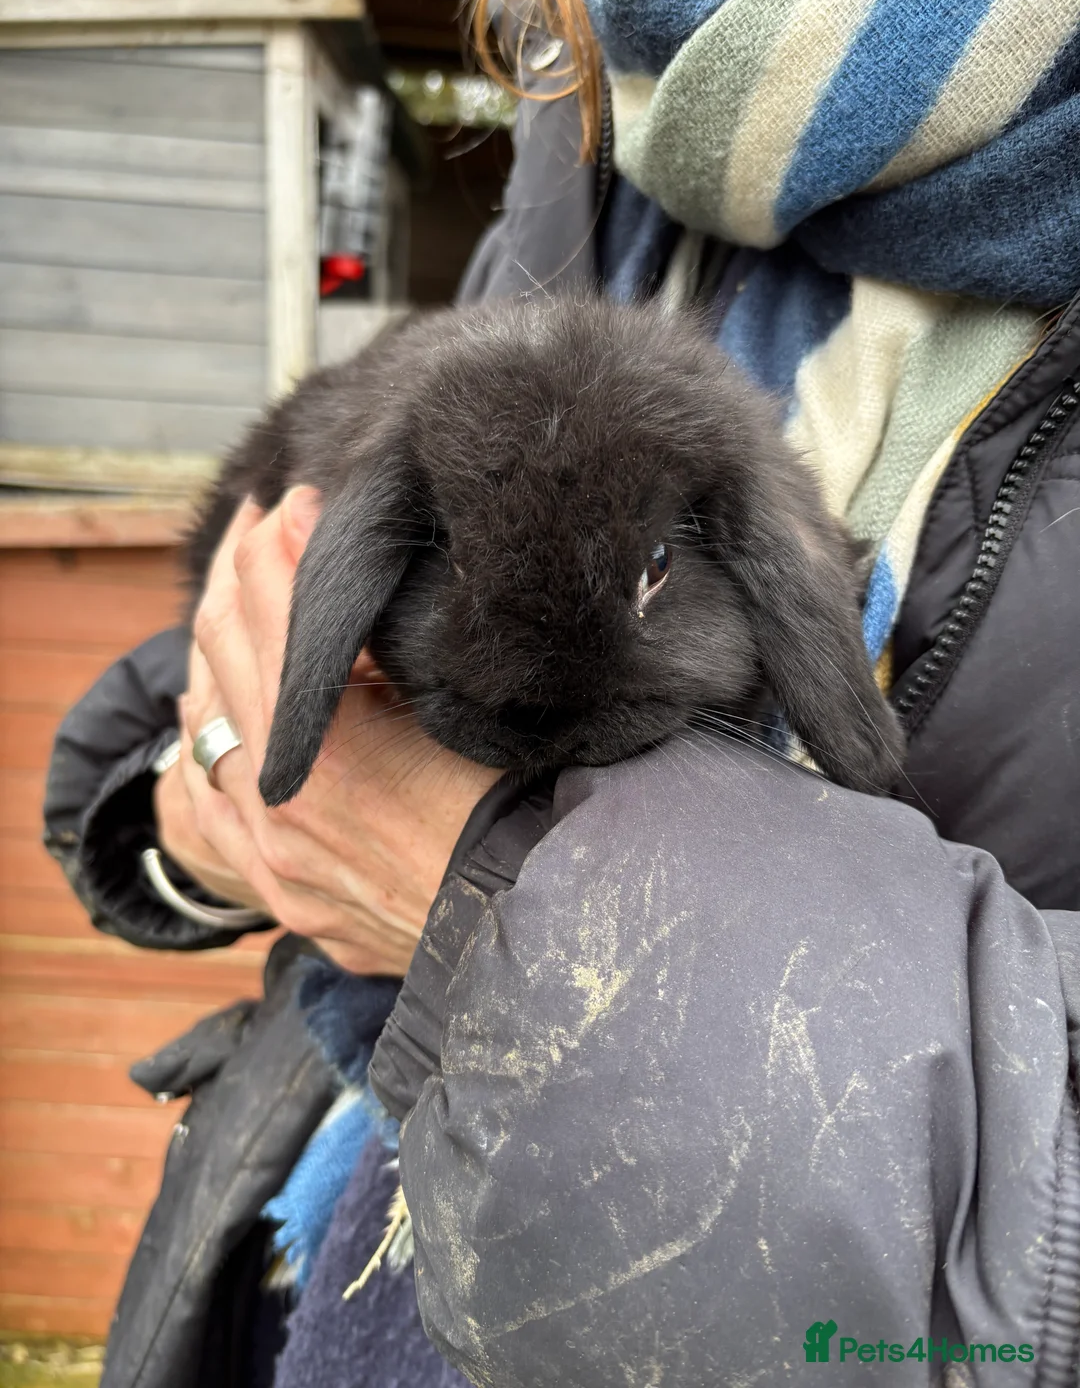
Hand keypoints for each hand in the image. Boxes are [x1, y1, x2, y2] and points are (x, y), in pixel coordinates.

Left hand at [157, 490, 500, 973]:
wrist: (545, 933)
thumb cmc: (530, 814)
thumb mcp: (467, 710)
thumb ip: (394, 639)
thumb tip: (362, 563)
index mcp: (331, 751)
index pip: (271, 611)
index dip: (276, 540)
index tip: (293, 499)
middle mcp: (282, 806)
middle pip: (222, 657)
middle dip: (237, 576)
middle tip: (259, 527)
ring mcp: (275, 858)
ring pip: (206, 728)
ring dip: (217, 653)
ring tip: (242, 601)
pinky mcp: (286, 892)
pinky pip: (210, 801)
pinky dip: (214, 738)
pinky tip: (225, 708)